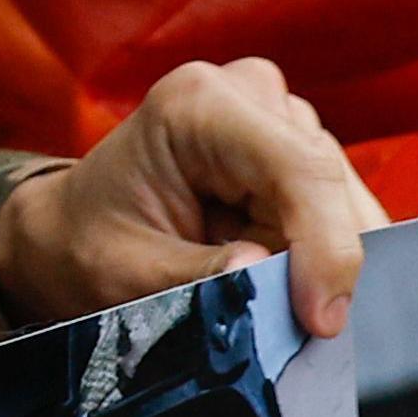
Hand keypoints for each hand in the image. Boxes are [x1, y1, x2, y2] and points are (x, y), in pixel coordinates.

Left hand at [0, 57, 380, 338]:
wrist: (75, 230)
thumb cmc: (92, 245)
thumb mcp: (128, 274)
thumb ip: (196, 277)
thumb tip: (261, 272)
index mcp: (197, 104)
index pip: (297, 167)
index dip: (326, 246)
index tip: (323, 318)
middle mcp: (247, 94)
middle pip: (328, 184)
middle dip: (321, 262)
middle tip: (288, 322)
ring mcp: (278, 117)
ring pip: (343, 201)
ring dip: (314, 259)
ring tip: (251, 281)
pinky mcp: (295, 150)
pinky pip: (338, 211)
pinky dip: (317, 254)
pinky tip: (276, 273)